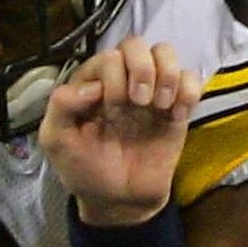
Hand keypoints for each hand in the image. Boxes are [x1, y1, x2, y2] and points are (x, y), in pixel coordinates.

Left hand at [40, 36, 202, 226]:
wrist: (119, 202)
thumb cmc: (86, 170)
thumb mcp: (57, 141)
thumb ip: (60, 106)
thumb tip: (92, 87)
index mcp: (93, 83)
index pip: (107, 55)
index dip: (111, 77)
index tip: (108, 110)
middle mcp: (122, 81)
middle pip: (136, 44)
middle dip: (139, 70)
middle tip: (137, 103)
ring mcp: (150, 93)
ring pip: (166, 52)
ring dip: (165, 74)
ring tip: (158, 105)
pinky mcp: (176, 109)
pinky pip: (191, 80)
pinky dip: (188, 91)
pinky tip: (176, 114)